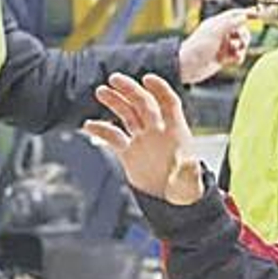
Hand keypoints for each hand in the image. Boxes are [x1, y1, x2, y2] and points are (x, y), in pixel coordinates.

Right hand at [83, 73, 204, 204]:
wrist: (172, 200)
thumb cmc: (186, 188)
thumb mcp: (190, 181)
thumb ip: (188, 171)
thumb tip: (189, 163)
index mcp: (176, 131)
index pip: (169, 103)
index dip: (160, 89)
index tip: (147, 78)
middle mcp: (157, 131)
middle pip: (144, 104)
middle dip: (130, 90)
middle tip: (114, 79)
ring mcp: (142, 139)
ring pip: (127, 114)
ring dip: (115, 102)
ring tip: (101, 91)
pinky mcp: (128, 151)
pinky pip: (113, 136)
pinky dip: (101, 129)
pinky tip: (88, 125)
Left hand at [178, 8, 254, 83]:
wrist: (187, 67)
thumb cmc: (197, 47)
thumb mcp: (215, 32)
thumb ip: (230, 23)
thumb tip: (244, 16)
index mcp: (217, 24)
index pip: (235, 15)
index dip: (246, 13)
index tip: (258, 15)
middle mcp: (221, 33)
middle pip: (241, 30)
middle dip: (244, 36)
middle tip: (241, 43)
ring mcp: (222, 45)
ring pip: (241, 44)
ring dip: (241, 48)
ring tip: (235, 53)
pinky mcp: (223, 57)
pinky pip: (237, 55)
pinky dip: (238, 57)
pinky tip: (234, 61)